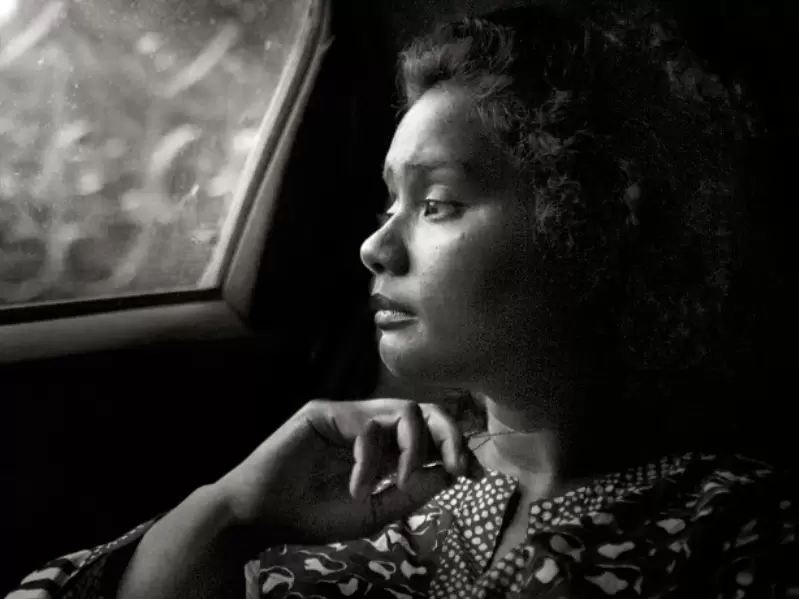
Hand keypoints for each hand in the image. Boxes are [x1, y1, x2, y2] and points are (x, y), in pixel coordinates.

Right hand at [212, 398, 468, 547]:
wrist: (262, 517)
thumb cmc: (312, 515)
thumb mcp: (373, 512)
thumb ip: (409, 493)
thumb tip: (449, 472)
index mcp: (383, 447)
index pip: (428, 432)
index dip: (453, 445)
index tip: (471, 472)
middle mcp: (370, 425)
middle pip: (423, 410)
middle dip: (448, 435)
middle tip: (457, 466)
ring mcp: (348, 415)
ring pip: (403, 409)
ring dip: (413, 448)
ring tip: (399, 482)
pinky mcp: (326, 412)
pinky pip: (366, 426)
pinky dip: (370, 461)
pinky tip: (357, 488)